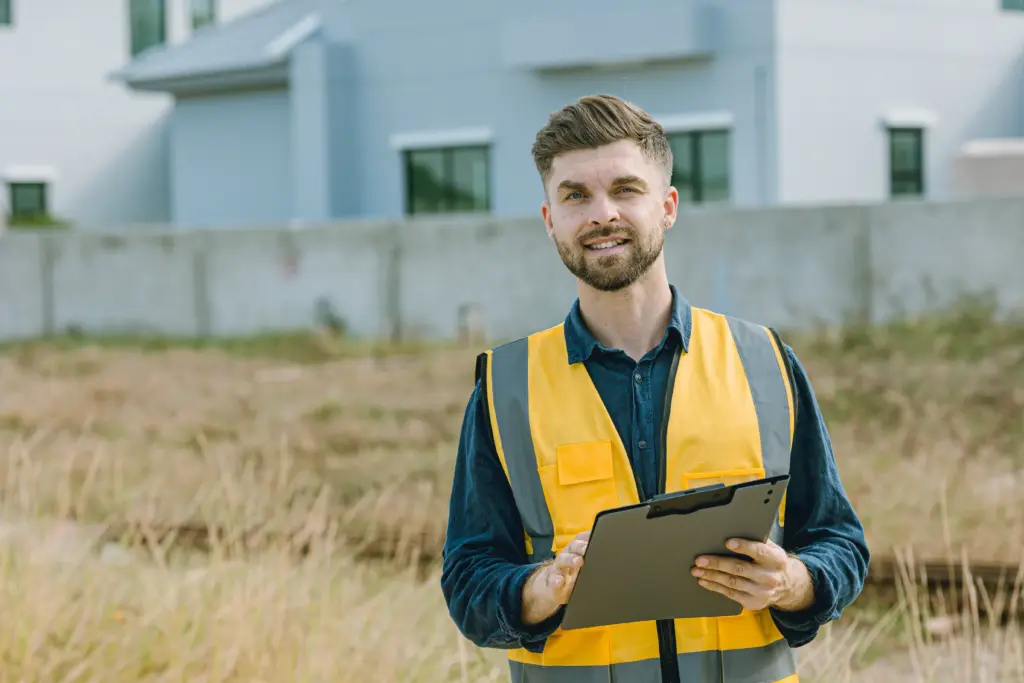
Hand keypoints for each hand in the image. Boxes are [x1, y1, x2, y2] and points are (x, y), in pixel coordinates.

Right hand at [521, 531, 589, 624]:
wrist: (553, 585)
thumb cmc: (574, 573)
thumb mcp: (583, 564)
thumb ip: (593, 556)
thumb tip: (612, 548)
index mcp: (575, 550)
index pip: (581, 538)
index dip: (588, 536)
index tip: (597, 534)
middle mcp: (567, 555)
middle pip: (573, 547)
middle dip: (581, 546)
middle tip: (588, 548)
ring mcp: (558, 568)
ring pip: (562, 560)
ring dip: (570, 560)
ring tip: (578, 561)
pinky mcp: (552, 582)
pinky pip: (553, 579)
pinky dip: (556, 580)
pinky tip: (559, 581)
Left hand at [691, 538, 814, 611]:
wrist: (786, 586)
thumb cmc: (770, 561)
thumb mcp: (771, 549)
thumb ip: (757, 540)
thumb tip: (731, 529)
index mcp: (776, 559)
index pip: (759, 551)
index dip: (744, 547)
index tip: (727, 542)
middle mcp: (770, 577)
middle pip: (740, 568)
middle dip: (717, 563)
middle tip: (700, 559)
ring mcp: (762, 592)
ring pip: (732, 582)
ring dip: (712, 576)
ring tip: (697, 570)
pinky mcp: (753, 603)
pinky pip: (730, 594)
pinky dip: (715, 586)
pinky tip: (704, 580)